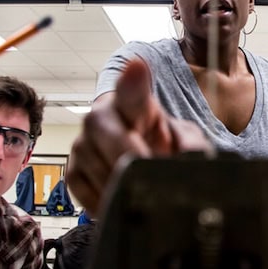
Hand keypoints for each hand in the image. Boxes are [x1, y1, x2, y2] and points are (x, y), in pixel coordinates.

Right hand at [66, 59, 211, 215]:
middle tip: (149, 174)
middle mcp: (102, 116)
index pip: (132, 89)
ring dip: (122, 184)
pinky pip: (86, 192)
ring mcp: (83, 144)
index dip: (133, 81)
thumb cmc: (163, 146)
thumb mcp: (185, 141)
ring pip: (98, 167)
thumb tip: (194, 157)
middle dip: (131, 157)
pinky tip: (122, 200)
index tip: (137, 67)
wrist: (144, 168)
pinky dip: (107, 201)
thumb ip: (192, 145)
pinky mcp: (73, 171)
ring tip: (142, 190)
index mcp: (134, 102)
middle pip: (109, 134)